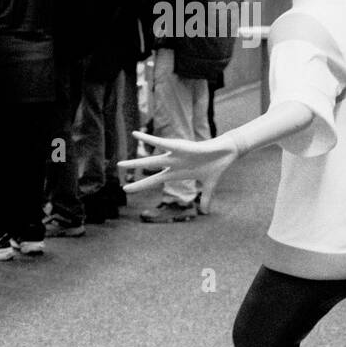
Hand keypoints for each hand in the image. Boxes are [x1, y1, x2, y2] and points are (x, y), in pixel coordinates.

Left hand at [117, 132, 237, 211]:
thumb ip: (205, 198)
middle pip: (148, 167)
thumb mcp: (210, 185)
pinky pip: (160, 142)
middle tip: (118, 167)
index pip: (153, 180)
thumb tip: (206, 212)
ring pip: (151, 159)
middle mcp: (171, 163)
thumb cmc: (216, 166)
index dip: (140, 185)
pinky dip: (148, 139)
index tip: (126, 189)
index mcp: (175, 173)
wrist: (227, 153)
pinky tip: (135, 134)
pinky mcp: (179, 147)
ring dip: (136, 162)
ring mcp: (174, 155)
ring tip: (120, 163)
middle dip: (133, 169)